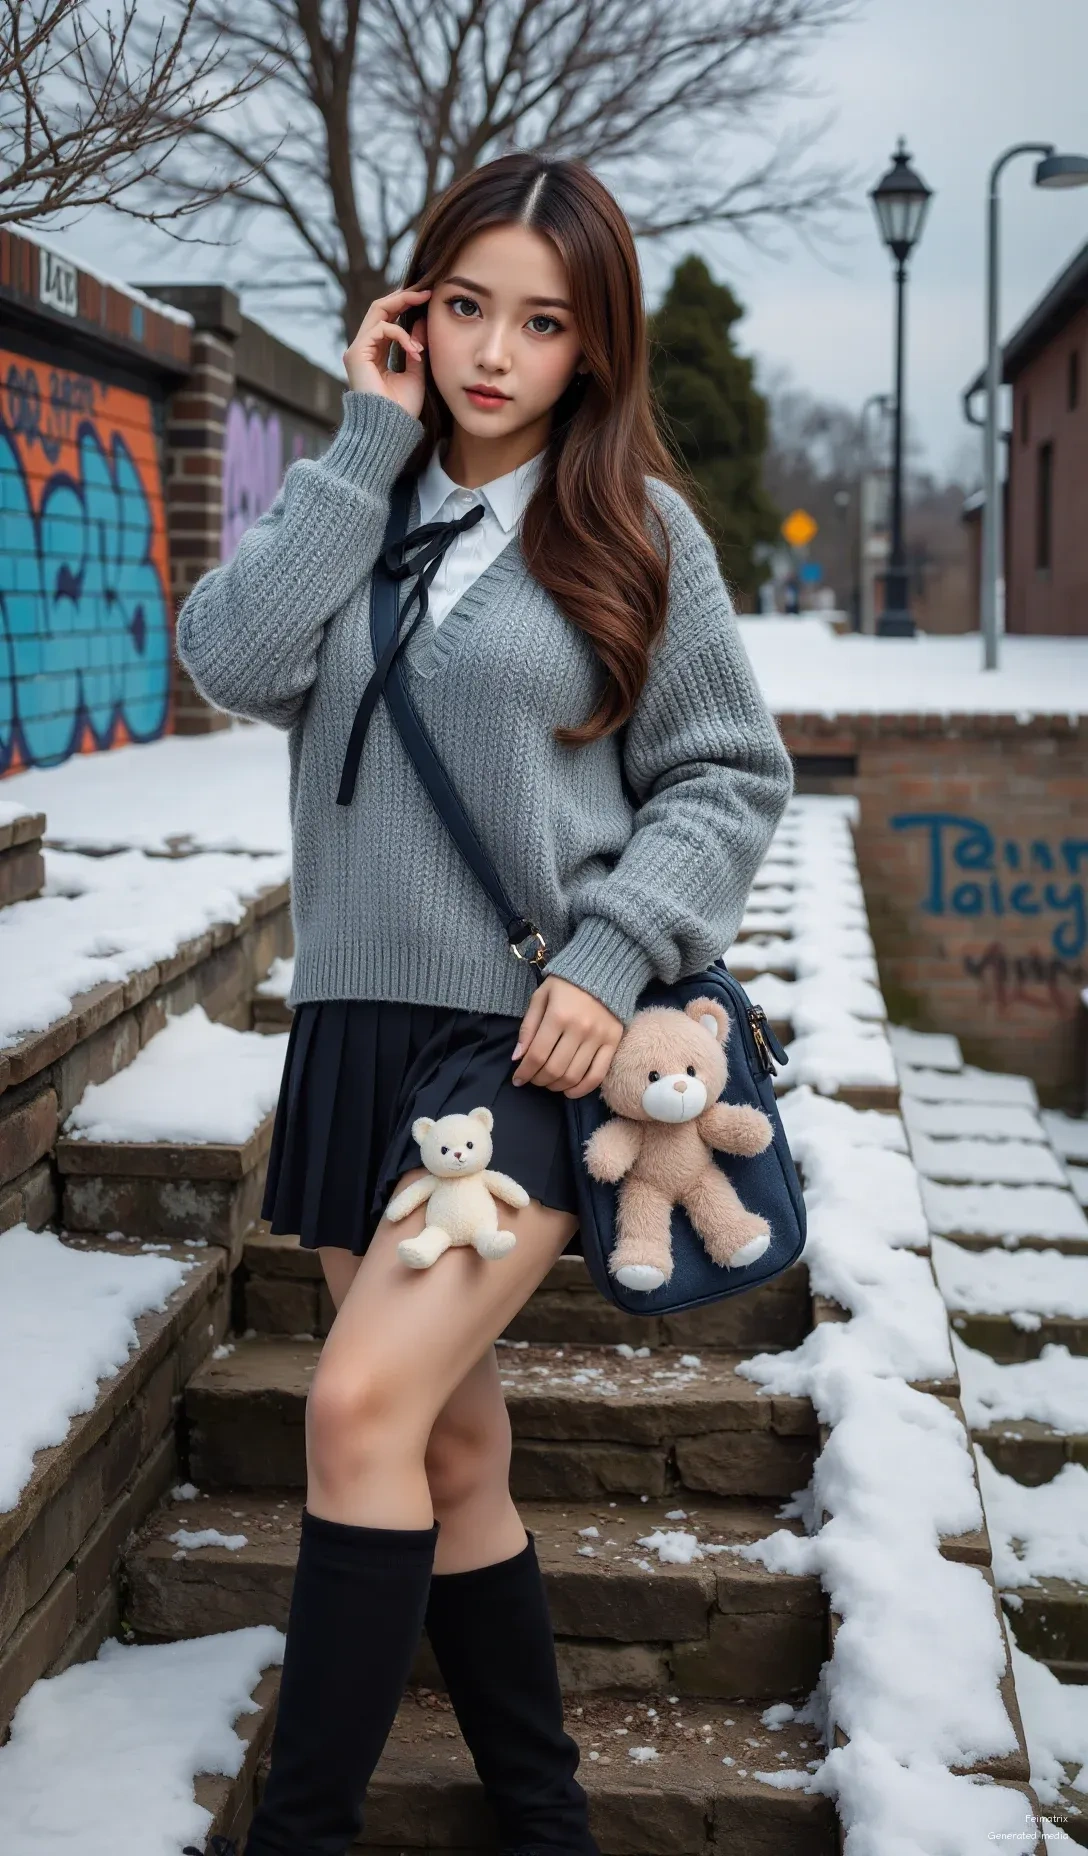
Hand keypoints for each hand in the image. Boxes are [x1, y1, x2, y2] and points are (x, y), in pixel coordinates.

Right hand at [342, 286, 431, 417]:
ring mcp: (358, 350)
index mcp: (375, 353)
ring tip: (425, 322)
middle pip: (380, 308)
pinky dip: (402, 336)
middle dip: (404, 298)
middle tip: (426, 293)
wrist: (390, 430)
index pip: (388, 318)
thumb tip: (422, 322)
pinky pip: (381, 329)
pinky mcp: (356, 354)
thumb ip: (416, 347)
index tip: (428, 298)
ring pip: (379, 311)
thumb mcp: (415, 373)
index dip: (406, 305)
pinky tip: (416, 352)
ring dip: (405, 312)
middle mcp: (364, 348)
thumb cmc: (402, 409)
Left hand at [510, 974, 623, 1098]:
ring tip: (549, 1083)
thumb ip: (528, 1027)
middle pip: (554, 1069)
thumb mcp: (540, 997)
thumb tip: (517, 1058)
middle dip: (538, 1080)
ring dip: (557, 1086)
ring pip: (574, 1075)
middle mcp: (579, 1029)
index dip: (524, 1072)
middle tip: (533, 1080)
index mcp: (558, 1016)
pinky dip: (581, 1089)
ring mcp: (598, 1038)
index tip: (518, 1079)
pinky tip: (569, 1091)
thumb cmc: (566, 985)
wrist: (603, 972)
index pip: (537, 1055)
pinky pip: (597, 1075)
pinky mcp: (613, 1043)